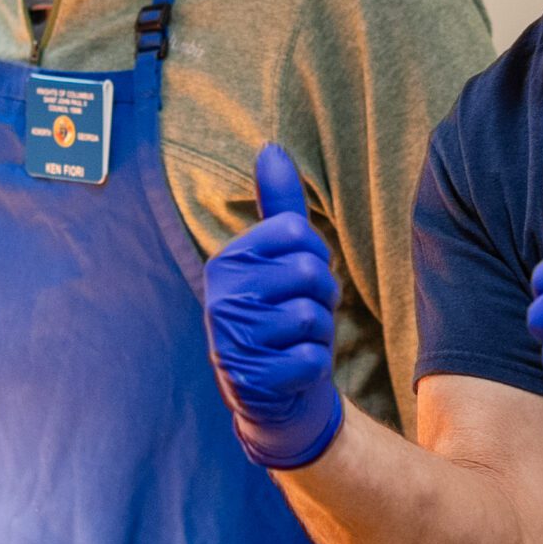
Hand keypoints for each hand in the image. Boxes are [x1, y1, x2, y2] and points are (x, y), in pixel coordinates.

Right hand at [203, 144, 345, 468]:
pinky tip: (293, 371)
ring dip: (318, 332)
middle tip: (301, 315)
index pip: (295, 231)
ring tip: (295, 342)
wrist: (275, 395)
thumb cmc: (281, 317)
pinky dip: (313, 366)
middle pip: (308, 271)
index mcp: (226, 263)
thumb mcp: (278, 261)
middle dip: (321, 295)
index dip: (312, 255)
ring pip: (311, 315)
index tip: (296, 278)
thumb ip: (277, 207)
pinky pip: (311, 358)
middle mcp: (221, 299)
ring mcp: (233, 342)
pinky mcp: (252, 381)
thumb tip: (271, 148)